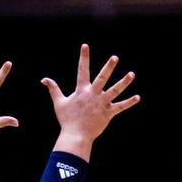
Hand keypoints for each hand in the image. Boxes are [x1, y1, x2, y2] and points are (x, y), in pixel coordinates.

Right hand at [44, 44, 139, 159]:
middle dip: (108, 67)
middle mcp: (93, 95)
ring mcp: (102, 104)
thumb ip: (53, 89)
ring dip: (124, 82)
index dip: (83, 57)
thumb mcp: (59, 102)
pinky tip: (137, 97)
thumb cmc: (67, 120)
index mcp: (81, 91)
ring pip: (115, 91)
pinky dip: (129, 102)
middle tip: (115, 58)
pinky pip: (120, 107)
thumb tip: (43, 79)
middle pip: (102, 78)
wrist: (76, 136)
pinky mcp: (108, 114)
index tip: (85, 46)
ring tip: (131, 74)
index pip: (82, 70)